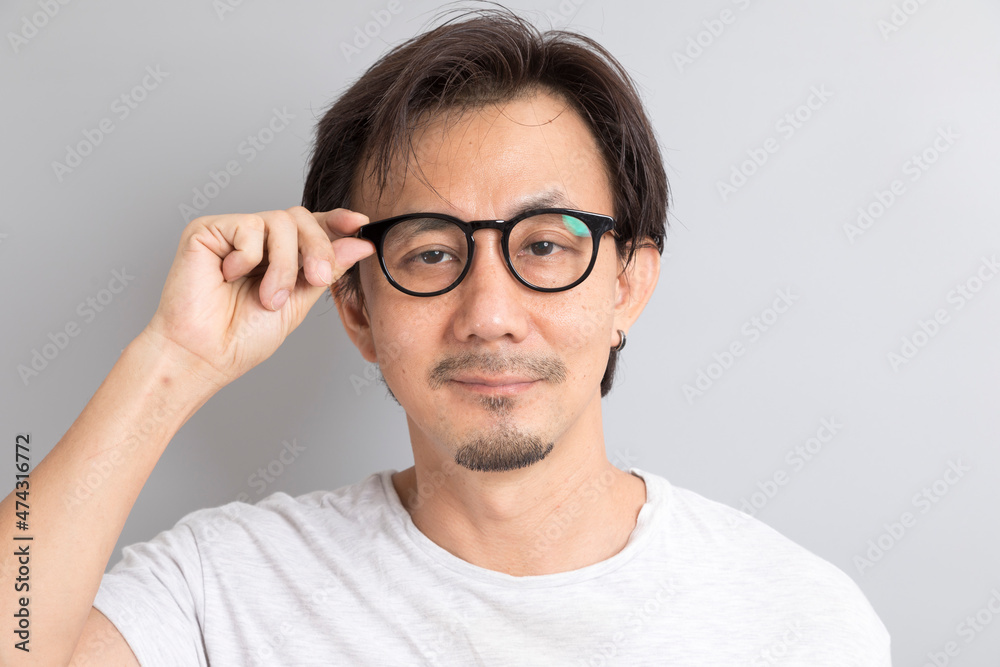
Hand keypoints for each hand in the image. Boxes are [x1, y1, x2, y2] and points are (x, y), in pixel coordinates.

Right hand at [143, 206, 373, 387]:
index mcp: (280, 255)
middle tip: (316, 278)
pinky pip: (247, 227)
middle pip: (300, 216)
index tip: (360, 223)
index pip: (312, 226)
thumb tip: (361, 243)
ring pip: (279, 221)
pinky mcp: (206, 230)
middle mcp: (257, 239)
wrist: (205, 355)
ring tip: (268, 297)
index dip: (336, 221)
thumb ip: (327, 270)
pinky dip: (246, 258)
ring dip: (282, 264)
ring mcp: (232, 232)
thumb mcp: (298, 302)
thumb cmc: (243, 337)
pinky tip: (227, 277)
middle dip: (316, 247)